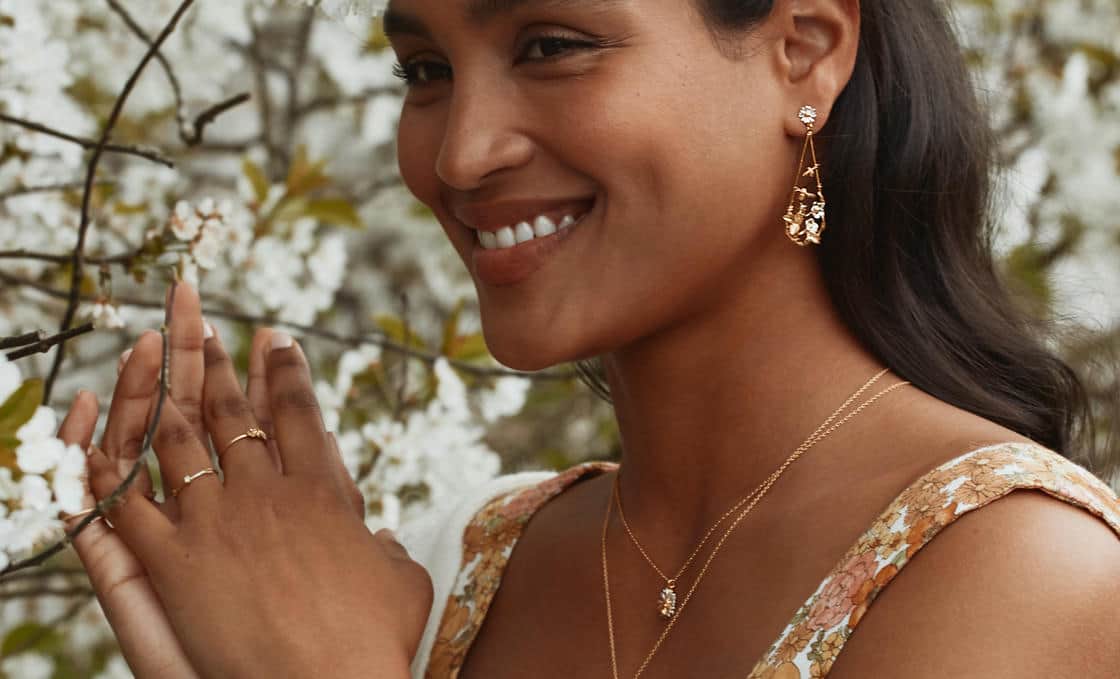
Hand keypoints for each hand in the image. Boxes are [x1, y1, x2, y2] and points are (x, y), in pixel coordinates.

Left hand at [86, 283, 432, 677]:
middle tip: (208, 329)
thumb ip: (386, 549)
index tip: (275, 338)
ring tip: (157, 359)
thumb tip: (379, 535)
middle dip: (221, 365)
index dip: (286, 370)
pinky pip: (131, 503)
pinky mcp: (172, 562)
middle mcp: (267, 492)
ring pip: (181, 440)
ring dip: (170, 394)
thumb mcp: (401, 583)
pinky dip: (113, 465)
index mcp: (323, 491)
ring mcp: (215, 522)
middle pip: (237, 412)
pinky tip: (103, 431)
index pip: (301, 412)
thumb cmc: (375, 640)